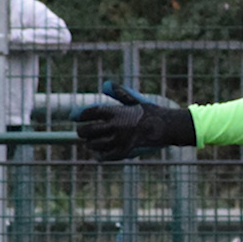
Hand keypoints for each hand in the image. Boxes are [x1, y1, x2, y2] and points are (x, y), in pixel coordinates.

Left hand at [75, 83, 195, 161]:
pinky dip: (100, 156)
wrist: (167, 126)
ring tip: (90, 143)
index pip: (89, 113)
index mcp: (115, 112)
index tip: (75, 117)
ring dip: (90, 144)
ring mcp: (119, 140)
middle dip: (81, 131)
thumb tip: (105, 84)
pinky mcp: (124, 152)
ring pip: (94, 144)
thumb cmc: (151, 112)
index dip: (79, 115)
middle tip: (81, 132)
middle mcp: (115, 126)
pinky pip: (105, 157)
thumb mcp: (135, 100)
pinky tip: (99, 154)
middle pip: (87, 130)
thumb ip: (119, 93)